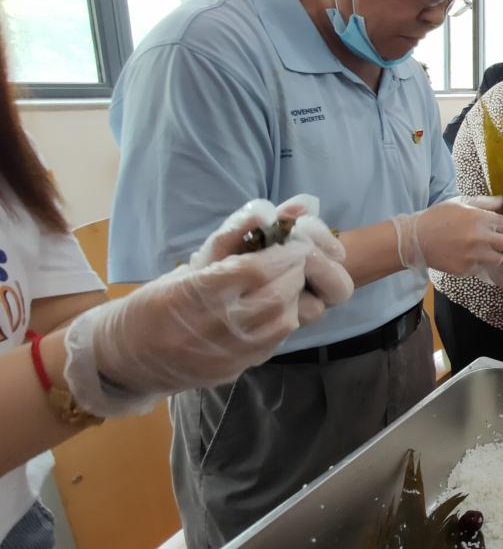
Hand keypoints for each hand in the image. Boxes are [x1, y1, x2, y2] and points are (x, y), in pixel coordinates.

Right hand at [62, 198, 352, 415]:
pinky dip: (284, 320)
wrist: (126, 358)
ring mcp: (225, 354)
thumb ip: (231, 237)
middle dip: (295, 272)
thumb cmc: (156, 302)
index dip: (283, 253)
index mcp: (194, 293)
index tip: (294, 240)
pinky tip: (277, 308)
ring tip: (287, 282)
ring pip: (283, 322)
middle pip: (276, 296)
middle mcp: (212, 327)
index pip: (255, 270)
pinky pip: (274, 344)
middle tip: (297, 259)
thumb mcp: (188, 266)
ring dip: (294, 297)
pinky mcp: (233, 371)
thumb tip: (269, 210)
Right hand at [392, 197, 502, 276]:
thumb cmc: (436, 218)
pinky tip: (467, 257)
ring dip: (493, 255)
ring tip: (482, 250)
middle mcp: (479, 237)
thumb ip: (483, 203)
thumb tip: (502, 201)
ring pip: (498, 259)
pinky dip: (478, 264)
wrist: (414, 239)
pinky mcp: (465, 269)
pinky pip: (481, 268)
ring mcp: (472, 255)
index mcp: (479, 218)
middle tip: (499, 243)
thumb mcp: (458, 203)